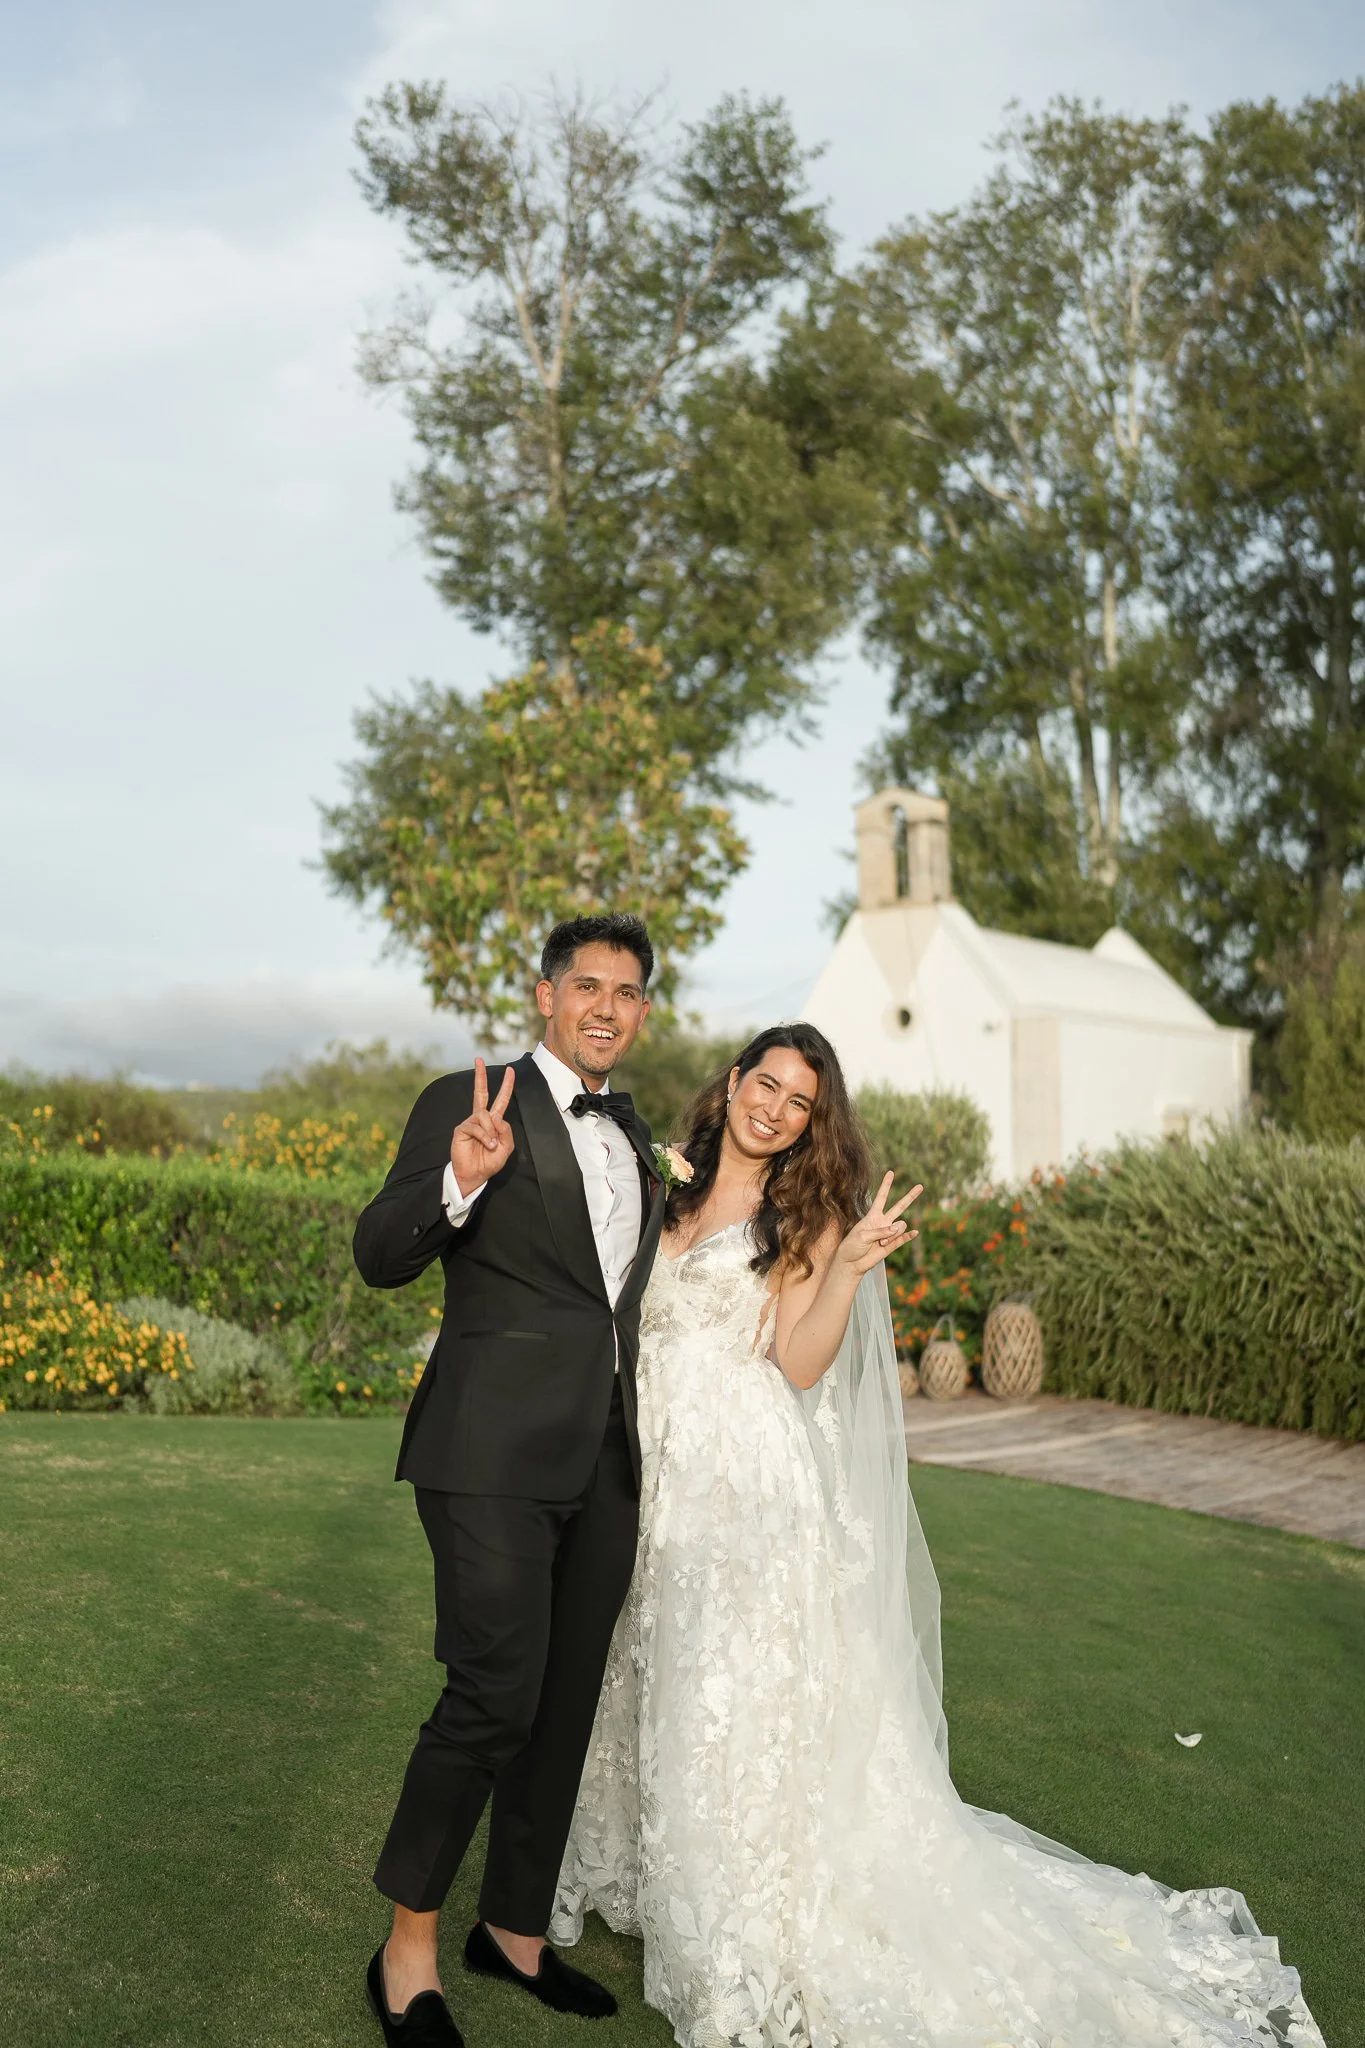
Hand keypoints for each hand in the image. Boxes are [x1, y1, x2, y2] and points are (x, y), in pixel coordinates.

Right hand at [450, 1058, 515, 1195]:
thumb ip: (506, 1131)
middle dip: (480, 1076)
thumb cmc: (489, 1162)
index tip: (510, 1070)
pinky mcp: (461, 1129)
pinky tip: (486, 1145)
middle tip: (478, 1059)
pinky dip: (485, 1137)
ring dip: (491, 1132)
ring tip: (491, 1146)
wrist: (475, 1175)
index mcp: (493, 1121)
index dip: (506, 1085)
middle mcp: (481, 1118)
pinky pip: (476, 1127)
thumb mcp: (506, 1147)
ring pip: (485, 1116)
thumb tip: (496, 1116)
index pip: (500, 1100)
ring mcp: (470, 1122)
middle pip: (481, 1093)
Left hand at [836, 1171, 922, 1277]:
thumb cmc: (852, 1247)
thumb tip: (898, 1228)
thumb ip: (880, 1231)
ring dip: (892, 1235)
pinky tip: (915, 1233)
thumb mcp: (862, 1236)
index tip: (891, 1172)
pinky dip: (909, 1236)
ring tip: (881, 1243)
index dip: (886, 1185)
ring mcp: (888, 1233)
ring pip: (900, 1226)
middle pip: (899, 1206)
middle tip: (921, 1186)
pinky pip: (904, 1238)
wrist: (851, 1264)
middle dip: (910, 1196)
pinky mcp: (892, 1245)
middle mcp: (882, 1222)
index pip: (881, 1197)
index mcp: (872, 1216)